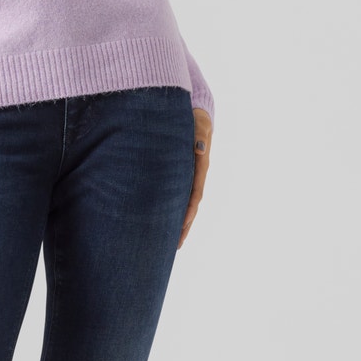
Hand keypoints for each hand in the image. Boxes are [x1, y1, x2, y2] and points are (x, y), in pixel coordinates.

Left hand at [179, 108, 211, 249]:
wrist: (193, 114)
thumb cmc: (196, 118)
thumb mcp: (200, 123)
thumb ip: (200, 134)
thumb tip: (199, 149)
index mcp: (200, 167)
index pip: (195, 195)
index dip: (189, 212)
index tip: (182, 226)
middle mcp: (194, 176)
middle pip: (190, 207)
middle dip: (184, 226)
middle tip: (176, 246)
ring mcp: (186, 177)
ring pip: (182, 205)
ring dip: (177, 223)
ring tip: (168, 243)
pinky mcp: (178, 175)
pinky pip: (175, 196)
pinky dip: (170, 210)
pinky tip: (160, 222)